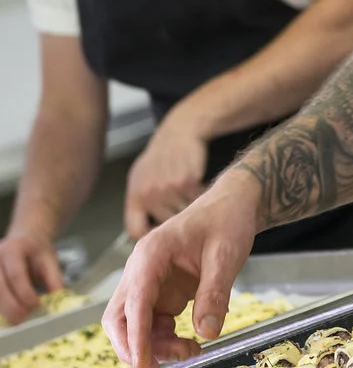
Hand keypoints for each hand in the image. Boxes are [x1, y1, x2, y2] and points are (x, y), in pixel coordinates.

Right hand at [0, 231, 63, 325]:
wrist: (24, 240)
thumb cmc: (37, 251)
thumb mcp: (50, 260)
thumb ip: (55, 280)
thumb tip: (59, 301)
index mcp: (13, 249)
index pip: (16, 274)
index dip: (24, 293)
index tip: (36, 305)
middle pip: (0, 288)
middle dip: (12, 306)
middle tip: (26, 317)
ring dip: (5, 311)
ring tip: (20, 319)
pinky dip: (1, 309)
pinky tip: (10, 316)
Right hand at [103, 169, 259, 367]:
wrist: (233, 205)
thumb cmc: (227, 221)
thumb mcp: (226, 255)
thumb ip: (215, 294)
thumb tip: (206, 333)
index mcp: (151, 254)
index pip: (134, 302)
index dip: (136, 337)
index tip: (142, 365)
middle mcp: (142, 270)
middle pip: (119, 317)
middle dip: (133, 346)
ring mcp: (149, 283)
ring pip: (134, 325)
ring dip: (154, 347)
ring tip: (190, 351)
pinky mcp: (161, 293)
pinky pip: (152, 325)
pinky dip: (165, 341)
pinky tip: (190, 344)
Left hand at [124, 113, 208, 237]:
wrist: (180, 131)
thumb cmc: (162, 155)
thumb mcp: (142, 177)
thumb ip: (142, 204)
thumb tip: (145, 234)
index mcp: (135, 194)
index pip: (136, 229)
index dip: (150, 236)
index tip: (162, 234)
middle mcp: (148, 193)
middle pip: (166, 223)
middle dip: (176, 217)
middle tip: (183, 207)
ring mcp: (167, 189)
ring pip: (184, 215)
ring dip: (191, 208)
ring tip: (192, 196)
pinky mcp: (187, 182)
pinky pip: (197, 202)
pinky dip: (202, 197)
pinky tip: (200, 187)